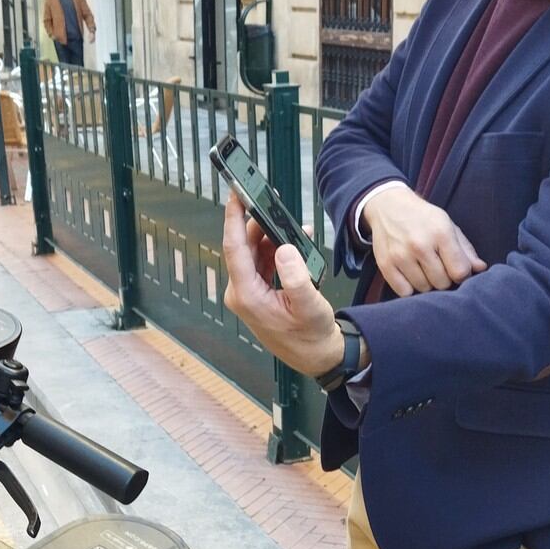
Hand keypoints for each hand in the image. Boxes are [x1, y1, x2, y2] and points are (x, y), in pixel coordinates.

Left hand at [221, 197, 344, 375]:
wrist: (316, 355)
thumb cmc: (311, 334)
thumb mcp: (309, 304)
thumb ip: (296, 277)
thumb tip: (284, 249)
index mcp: (247, 296)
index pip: (234, 248)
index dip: (233, 218)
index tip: (235, 193)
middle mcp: (241, 292)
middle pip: (243, 246)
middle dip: (259, 223)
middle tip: (272, 202)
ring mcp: (247, 292)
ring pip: (253, 252)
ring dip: (271, 237)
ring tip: (294, 228)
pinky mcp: (256, 291)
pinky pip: (261, 261)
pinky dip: (276, 249)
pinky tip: (294, 244)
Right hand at [360, 183, 487, 295]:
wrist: (388, 206)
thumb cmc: (423, 217)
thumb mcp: (448, 225)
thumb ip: (465, 249)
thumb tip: (480, 269)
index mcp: (441, 233)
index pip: (460, 271)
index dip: (462, 274)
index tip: (457, 270)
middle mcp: (420, 245)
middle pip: (442, 283)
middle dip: (444, 279)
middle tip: (438, 267)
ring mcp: (401, 256)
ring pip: (424, 289)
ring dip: (427, 283)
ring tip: (423, 269)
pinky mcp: (385, 265)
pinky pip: (404, 292)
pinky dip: (409, 288)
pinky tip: (410, 275)